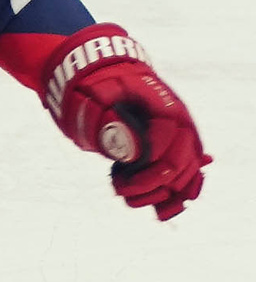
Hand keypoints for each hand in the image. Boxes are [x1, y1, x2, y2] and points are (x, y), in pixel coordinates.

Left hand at [37, 25, 208, 219]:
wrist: (104, 70)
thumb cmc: (97, 82)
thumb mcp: (95, 94)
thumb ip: (110, 121)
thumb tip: (133, 152)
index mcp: (165, 110)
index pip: (168, 151)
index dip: (147, 172)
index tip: (118, 179)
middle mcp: (181, 124)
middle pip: (181, 166)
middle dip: (152, 186)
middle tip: (120, 190)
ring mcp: (181, 135)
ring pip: (186, 175)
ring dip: (162, 195)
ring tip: (127, 196)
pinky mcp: (173, 145)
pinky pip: (185, 175)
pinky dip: (176, 195)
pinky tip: (161, 211)